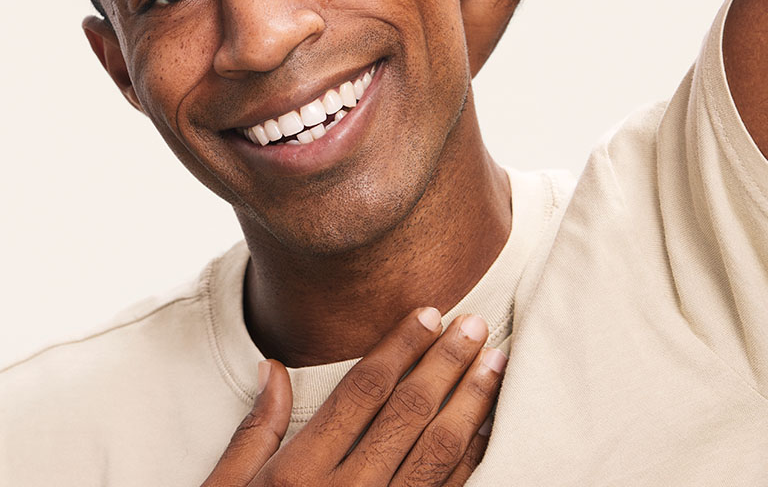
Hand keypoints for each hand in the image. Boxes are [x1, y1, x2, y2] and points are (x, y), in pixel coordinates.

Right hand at [201, 308, 505, 485]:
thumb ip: (255, 429)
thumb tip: (272, 366)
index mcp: (301, 473)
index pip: (364, 391)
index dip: (400, 348)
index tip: (428, 314)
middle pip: (408, 413)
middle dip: (446, 363)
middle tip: (475, 325)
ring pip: (437, 451)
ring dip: (470, 402)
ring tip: (493, 362)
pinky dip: (472, 457)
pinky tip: (486, 425)